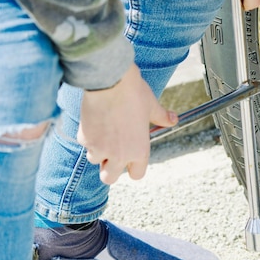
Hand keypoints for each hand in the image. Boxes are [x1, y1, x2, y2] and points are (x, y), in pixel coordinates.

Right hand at [77, 63, 177, 184]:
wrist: (110, 82)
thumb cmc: (134, 93)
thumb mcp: (152, 106)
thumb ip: (162, 117)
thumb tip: (174, 120)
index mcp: (139, 150)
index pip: (137, 174)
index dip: (133, 167)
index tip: (130, 158)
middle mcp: (119, 155)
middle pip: (109, 178)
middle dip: (109, 168)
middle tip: (112, 152)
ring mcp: (100, 148)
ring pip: (95, 160)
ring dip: (98, 151)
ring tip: (105, 131)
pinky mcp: (85, 138)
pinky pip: (85, 144)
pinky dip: (88, 136)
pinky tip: (95, 120)